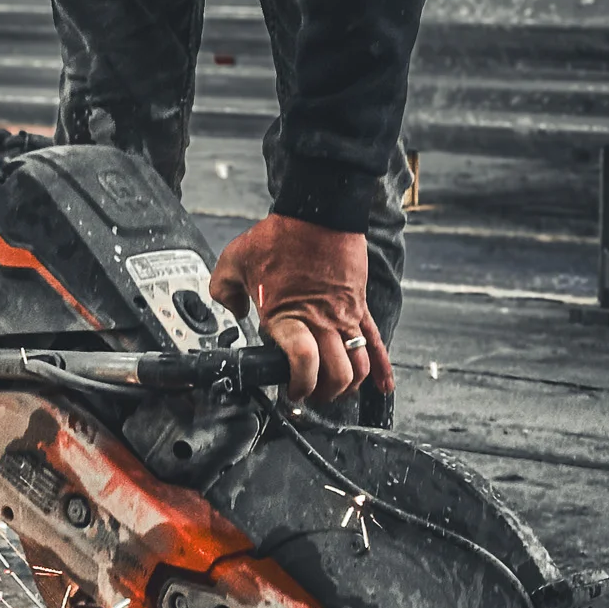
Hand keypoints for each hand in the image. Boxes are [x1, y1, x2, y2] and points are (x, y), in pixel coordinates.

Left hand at [209, 213, 392, 405]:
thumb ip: (224, 289)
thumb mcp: (234, 260)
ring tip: (335, 391)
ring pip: (357, 365)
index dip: (299, 383)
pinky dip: (382, 368)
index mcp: (286, 315)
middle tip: (311, 396)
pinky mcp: (359, 307)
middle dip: (323, 394)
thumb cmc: (280, 235)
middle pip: (335, 373)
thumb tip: (233, 309)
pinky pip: (375, 342)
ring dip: (348, 385)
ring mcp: (344, 316)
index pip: (302, 361)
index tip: (290, 391)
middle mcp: (319, 321)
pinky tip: (384, 387)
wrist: (318, 211)